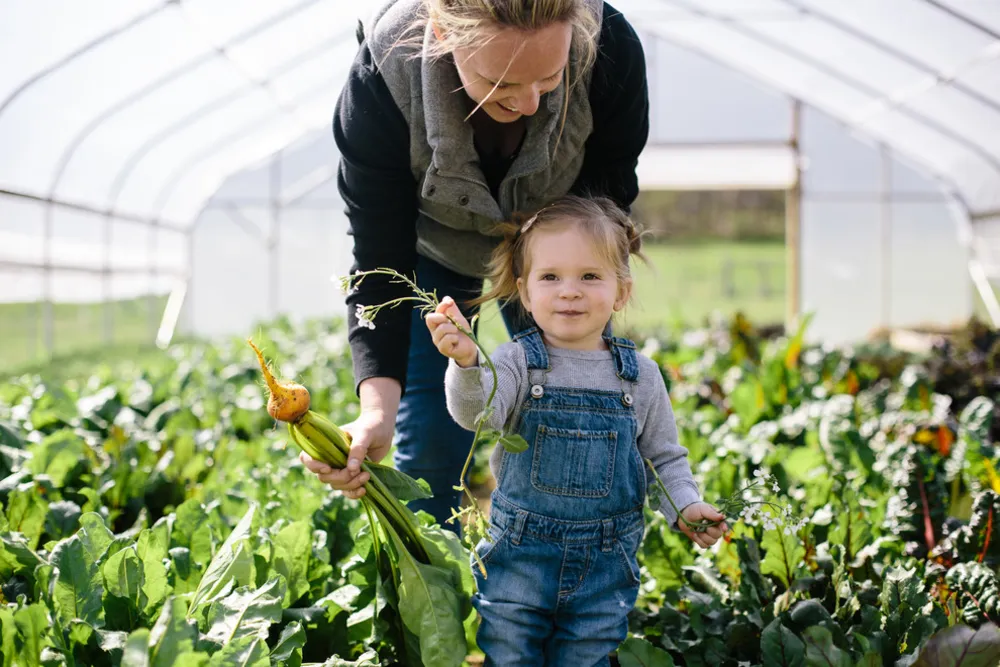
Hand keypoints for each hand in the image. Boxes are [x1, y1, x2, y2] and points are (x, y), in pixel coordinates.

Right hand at [299, 378, 398, 499]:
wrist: (384, 431)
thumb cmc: (371, 426)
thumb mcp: (365, 434)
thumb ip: (357, 449)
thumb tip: (351, 468)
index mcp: (327, 445)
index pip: (308, 458)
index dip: (314, 466)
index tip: (328, 468)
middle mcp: (331, 458)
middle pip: (324, 477)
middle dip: (340, 477)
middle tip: (358, 470)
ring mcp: (341, 469)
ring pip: (336, 485)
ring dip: (350, 484)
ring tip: (366, 475)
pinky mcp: (352, 477)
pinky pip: (347, 491)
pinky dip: (353, 493)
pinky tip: (363, 490)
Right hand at [425, 296, 477, 367]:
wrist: (469, 346)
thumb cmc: (462, 332)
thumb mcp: (458, 318)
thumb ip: (452, 309)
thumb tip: (446, 297)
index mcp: (436, 324)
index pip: (432, 313)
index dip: (441, 306)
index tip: (450, 302)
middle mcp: (434, 333)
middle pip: (430, 319)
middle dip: (443, 317)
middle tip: (453, 322)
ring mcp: (437, 341)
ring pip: (441, 329)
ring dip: (452, 328)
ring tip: (456, 332)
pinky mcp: (442, 349)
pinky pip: (446, 339)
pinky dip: (454, 338)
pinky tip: (456, 340)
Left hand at [678, 502, 728, 548]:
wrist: (683, 515)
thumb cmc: (695, 509)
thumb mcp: (703, 509)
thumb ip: (712, 513)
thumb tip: (723, 517)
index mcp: (717, 520)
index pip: (724, 525)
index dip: (724, 528)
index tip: (723, 528)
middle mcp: (715, 528)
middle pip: (718, 535)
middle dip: (710, 531)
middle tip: (703, 524)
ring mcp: (709, 536)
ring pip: (712, 542)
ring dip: (703, 536)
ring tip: (697, 529)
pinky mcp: (702, 541)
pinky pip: (704, 545)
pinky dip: (698, 541)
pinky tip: (694, 534)